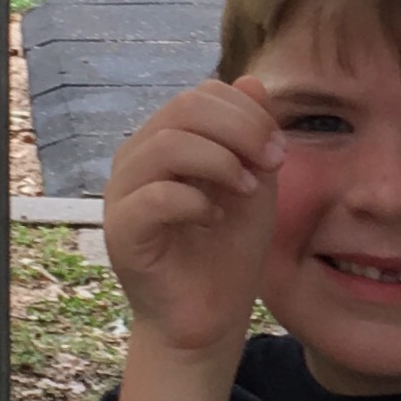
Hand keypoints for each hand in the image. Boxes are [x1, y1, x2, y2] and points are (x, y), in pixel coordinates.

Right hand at [102, 78, 284, 361]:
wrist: (208, 320)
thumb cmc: (227, 254)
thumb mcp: (254, 185)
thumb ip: (253, 137)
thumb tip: (252, 80)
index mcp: (166, 142)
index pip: (199, 95)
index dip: (246, 112)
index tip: (279, 150)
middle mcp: (137, 160)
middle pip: (182, 109)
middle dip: (239, 129)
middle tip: (273, 162)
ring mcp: (122, 194)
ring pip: (166, 144)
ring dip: (219, 161)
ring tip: (246, 189)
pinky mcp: (120, 231)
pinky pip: (154, 196)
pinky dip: (194, 201)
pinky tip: (214, 219)